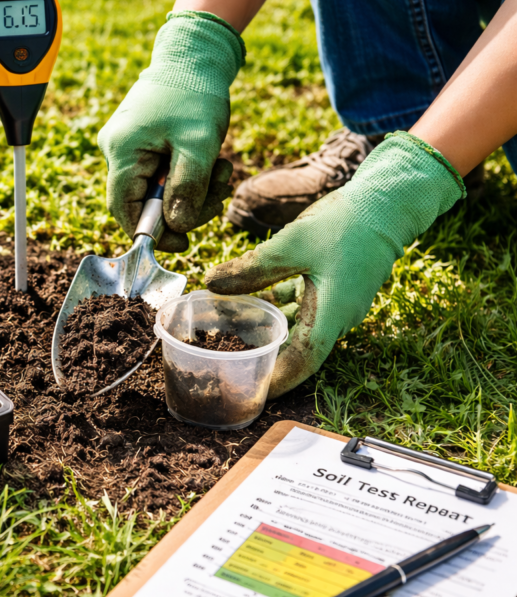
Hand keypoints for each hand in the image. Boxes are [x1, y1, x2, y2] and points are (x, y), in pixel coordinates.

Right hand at [98, 11, 243, 251]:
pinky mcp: (141, 143)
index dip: (151, 232)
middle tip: (219, 195)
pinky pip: (161, 174)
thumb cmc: (195, 91)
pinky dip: (188, 175)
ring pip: (157, 190)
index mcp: (121, 151)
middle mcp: (116, 150)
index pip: (124, 209)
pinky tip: (211, 162)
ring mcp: (127, 146)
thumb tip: (176, 226)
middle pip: (144, 202)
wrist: (194, 53)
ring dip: (193, 190)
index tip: (182, 243)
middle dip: (185, 206)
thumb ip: (187, 188)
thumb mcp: (199, 143)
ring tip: (222, 169)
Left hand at [205, 133, 465, 396]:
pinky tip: (244, 301)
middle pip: (296, 348)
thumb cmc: (344, 224)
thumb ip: (251, 268)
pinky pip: (299, 307)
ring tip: (225, 332)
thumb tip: (210, 284)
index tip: (251, 393)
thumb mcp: (290, 245)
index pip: (303, 361)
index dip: (277, 379)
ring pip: (294, 325)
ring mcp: (334, 304)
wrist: (384, 204)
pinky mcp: (330, 289)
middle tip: (228, 365)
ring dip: (265, 328)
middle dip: (264, 357)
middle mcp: (335, 316)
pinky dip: (273, 307)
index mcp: (331, 314)